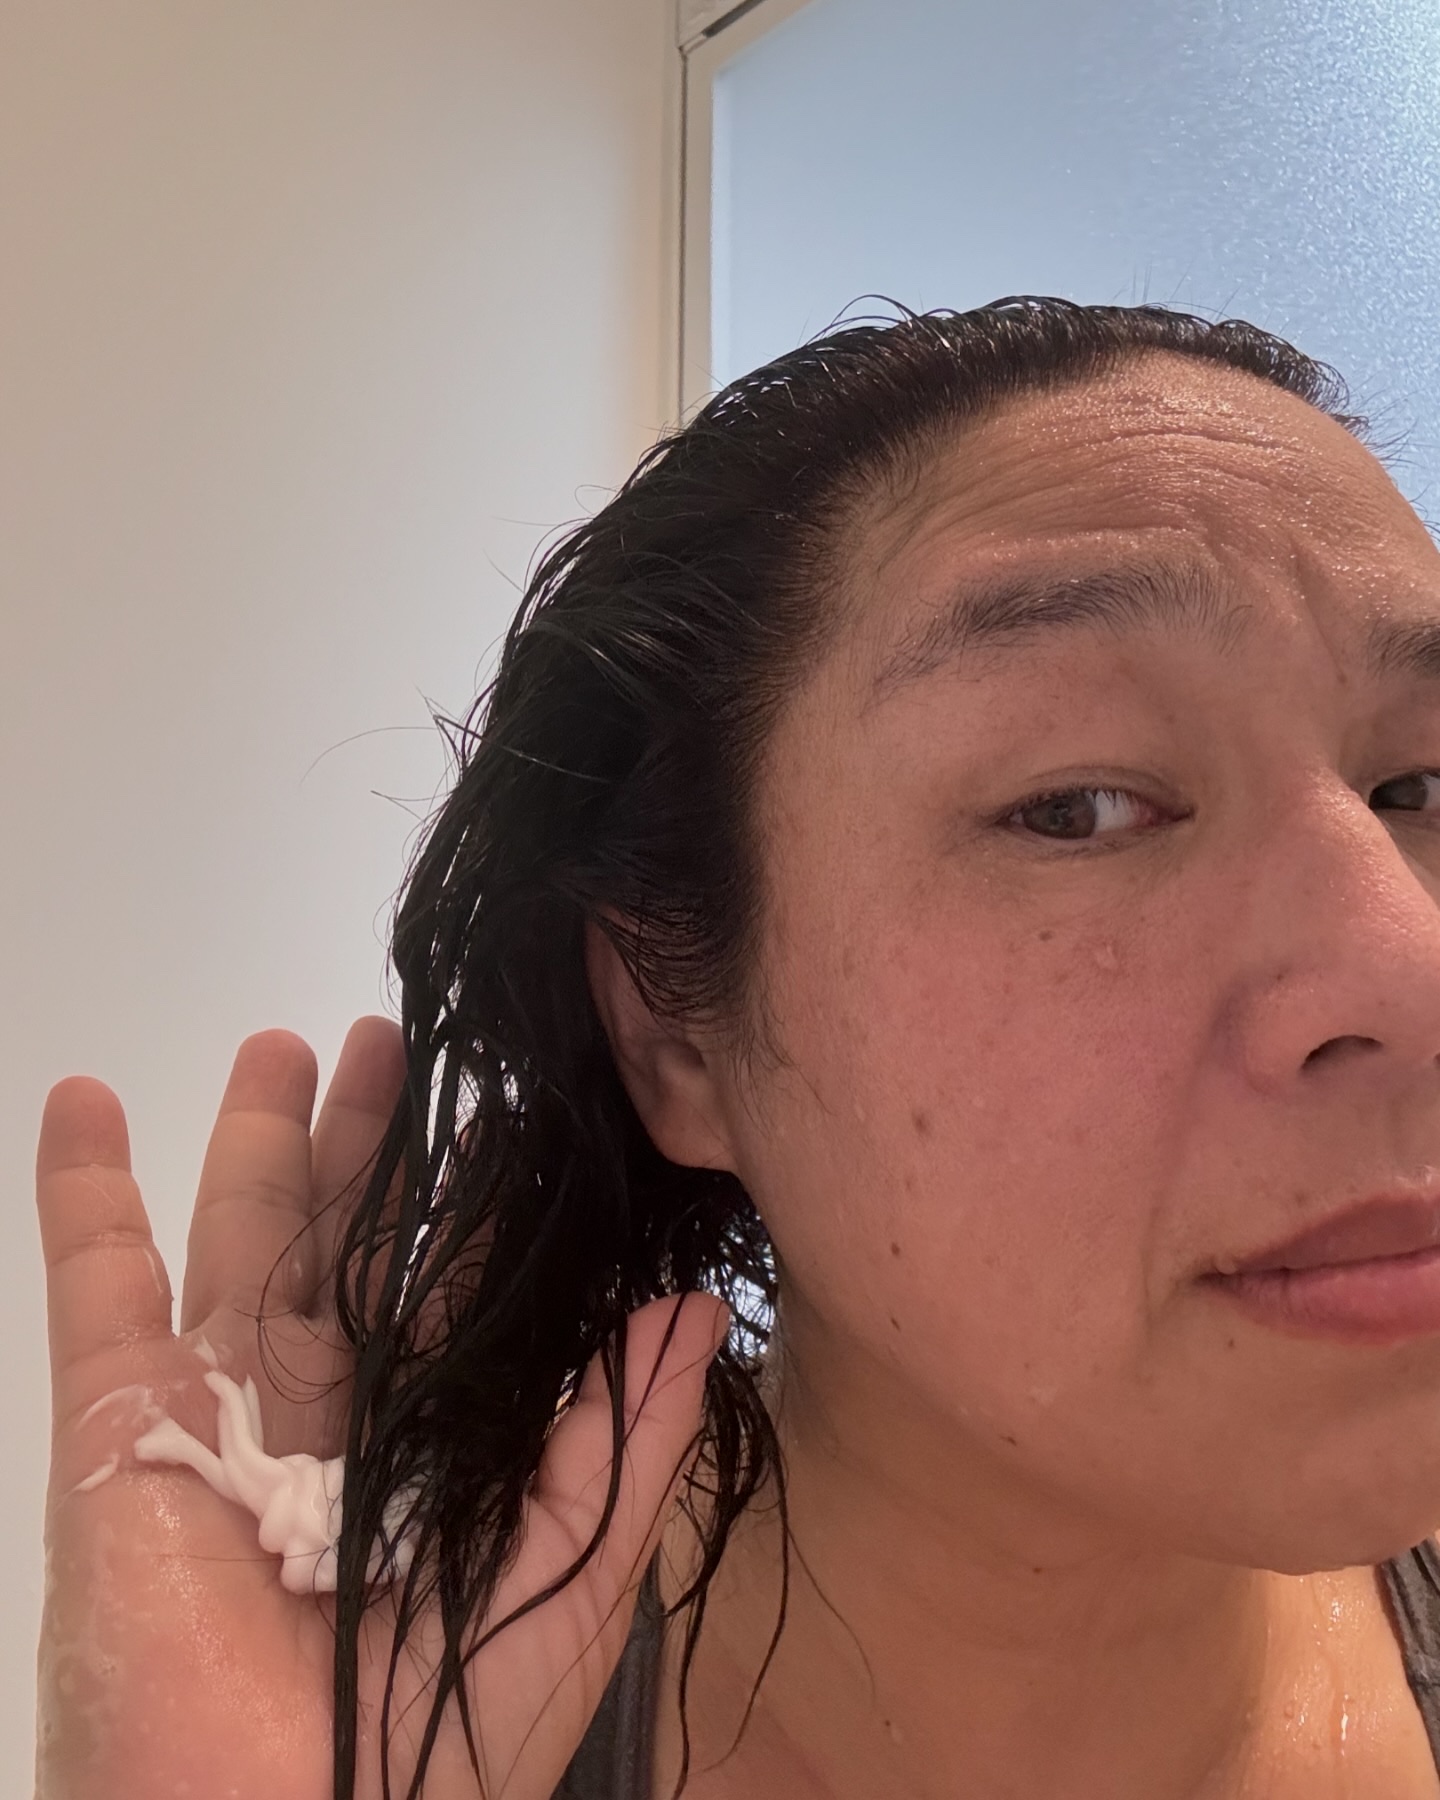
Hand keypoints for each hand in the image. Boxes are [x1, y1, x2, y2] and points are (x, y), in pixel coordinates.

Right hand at [36, 1018, 726, 1799]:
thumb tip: (693, 1305)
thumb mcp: (570, 1579)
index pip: (458, 1290)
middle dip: (371, 1140)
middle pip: (351, 1244)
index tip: (509, 1101)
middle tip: (391, 1033)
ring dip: (257, 1139)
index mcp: (433, 1445)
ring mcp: (221, 1413)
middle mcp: (331, 1416)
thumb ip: (626, 1438)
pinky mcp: (119, 1425)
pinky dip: (84, 1194)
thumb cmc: (443, 1743)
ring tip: (282, 1042)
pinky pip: (95, 1287)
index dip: (480, 1200)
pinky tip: (86, 1101)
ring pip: (243, 1241)